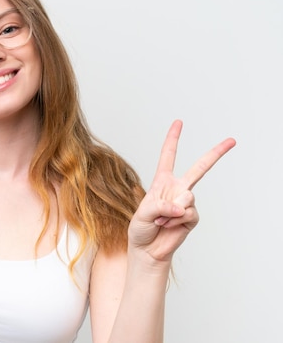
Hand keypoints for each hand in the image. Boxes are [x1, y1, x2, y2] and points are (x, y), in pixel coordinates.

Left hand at [128, 120, 235, 262]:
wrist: (147, 249)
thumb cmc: (141, 228)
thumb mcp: (142, 214)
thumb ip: (159, 206)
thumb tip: (181, 206)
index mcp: (162, 181)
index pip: (168, 156)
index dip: (173, 139)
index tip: (178, 122)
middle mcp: (177, 188)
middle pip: (199, 168)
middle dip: (216, 153)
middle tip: (232, 140)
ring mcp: (186, 203)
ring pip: (187, 197)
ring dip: (171, 211)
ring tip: (161, 220)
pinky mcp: (192, 217)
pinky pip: (188, 214)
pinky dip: (176, 221)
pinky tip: (168, 226)